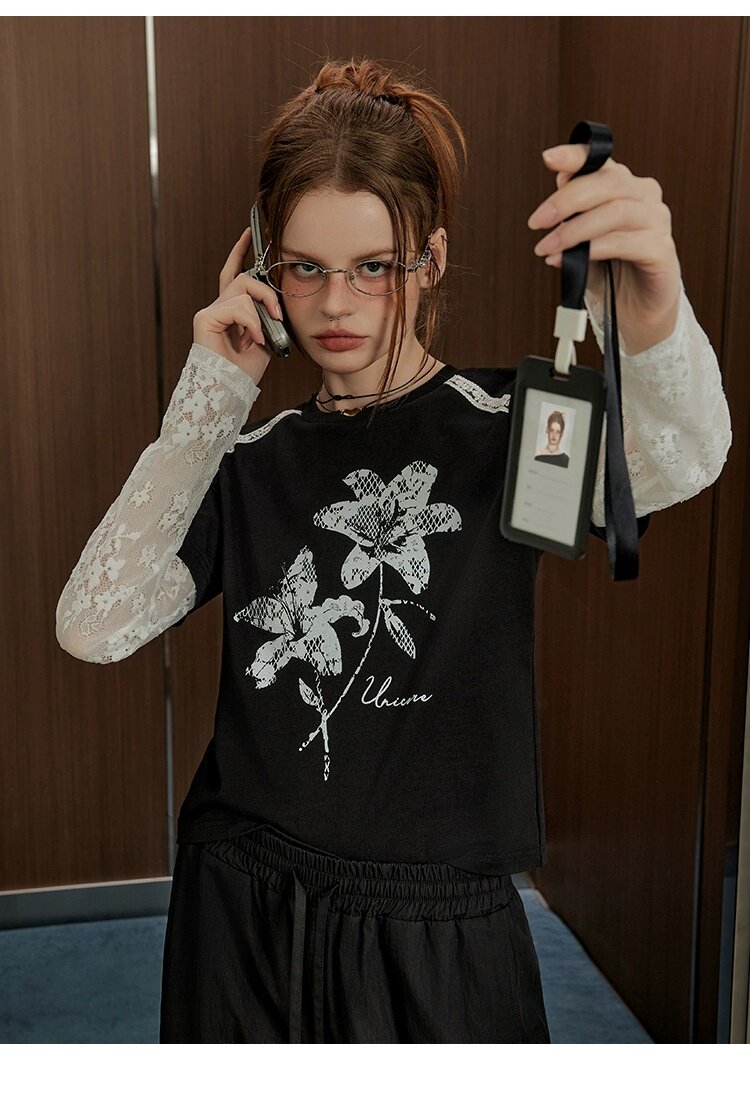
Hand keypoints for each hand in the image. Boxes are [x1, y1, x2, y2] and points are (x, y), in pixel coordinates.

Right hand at [193, 227, 282, 384]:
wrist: (231, 390)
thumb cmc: (246, 371)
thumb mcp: (267, 338)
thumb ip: (268, 317)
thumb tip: (275, 302)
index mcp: (232, 311)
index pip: (234, 273)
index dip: (240, 252)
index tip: (249, 233)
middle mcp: (218, 308)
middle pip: (243, 278)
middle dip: (266, 292)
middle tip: (277, 313)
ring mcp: (209, 312)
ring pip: (243, 289)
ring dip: (261, 310)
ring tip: (263, 334)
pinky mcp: (204, 319)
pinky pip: (237, 307)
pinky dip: (251, 323)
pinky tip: (253, 340)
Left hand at [528, 143, 681, 348]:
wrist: (635, 310)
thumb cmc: (608, 271)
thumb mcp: (581, 241)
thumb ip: (571, 219)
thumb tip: (552, 202)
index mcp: (624, 186)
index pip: (601, 162)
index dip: (576, 156)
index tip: (548, 159)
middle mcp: (645, 195)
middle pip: (608, 183)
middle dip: (566, 200)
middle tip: (537, 222)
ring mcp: (657, 221)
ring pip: (615, 212)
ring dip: (575, 230)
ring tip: (547, 248)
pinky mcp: (662, 250)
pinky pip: (626, 243)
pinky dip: (594, 250)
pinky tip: (573, 261)